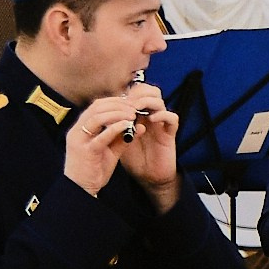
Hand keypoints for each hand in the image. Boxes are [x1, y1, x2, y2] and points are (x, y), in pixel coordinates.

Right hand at [61, 101, 126, 197]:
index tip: (131, 103)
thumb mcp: (110, 149)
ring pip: (97, 117)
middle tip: (134, 107)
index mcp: (80, 128)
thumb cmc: (95, 169)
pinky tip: (127, 125)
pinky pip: (101, 136)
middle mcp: (77, 131)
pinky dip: (114, 128)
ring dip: (117, 113)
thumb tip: (140, 126)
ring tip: (132, 115)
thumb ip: (123, 137)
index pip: (96, 105)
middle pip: (96, 107)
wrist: (81, 189)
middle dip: (118, 104)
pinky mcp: (86, 152)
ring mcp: (80, 140)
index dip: (114, 101)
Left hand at [111, 82, 179, 203]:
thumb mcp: (118, 139)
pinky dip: (163, 115)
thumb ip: (113, 125)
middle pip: (150, 91)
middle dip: (137, 93)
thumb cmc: (133, 158)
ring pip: (159, 101)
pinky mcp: (170, 134)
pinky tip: (151, 120)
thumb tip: (96, 112)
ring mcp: (161, 124)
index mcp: (139, 115)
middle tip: (127, 102)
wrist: (147, 176)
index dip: (127, 92)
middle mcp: (151, 116)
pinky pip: (172, 118)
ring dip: (147, 102)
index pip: (137, 93)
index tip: (116, 100)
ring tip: (136, 109)